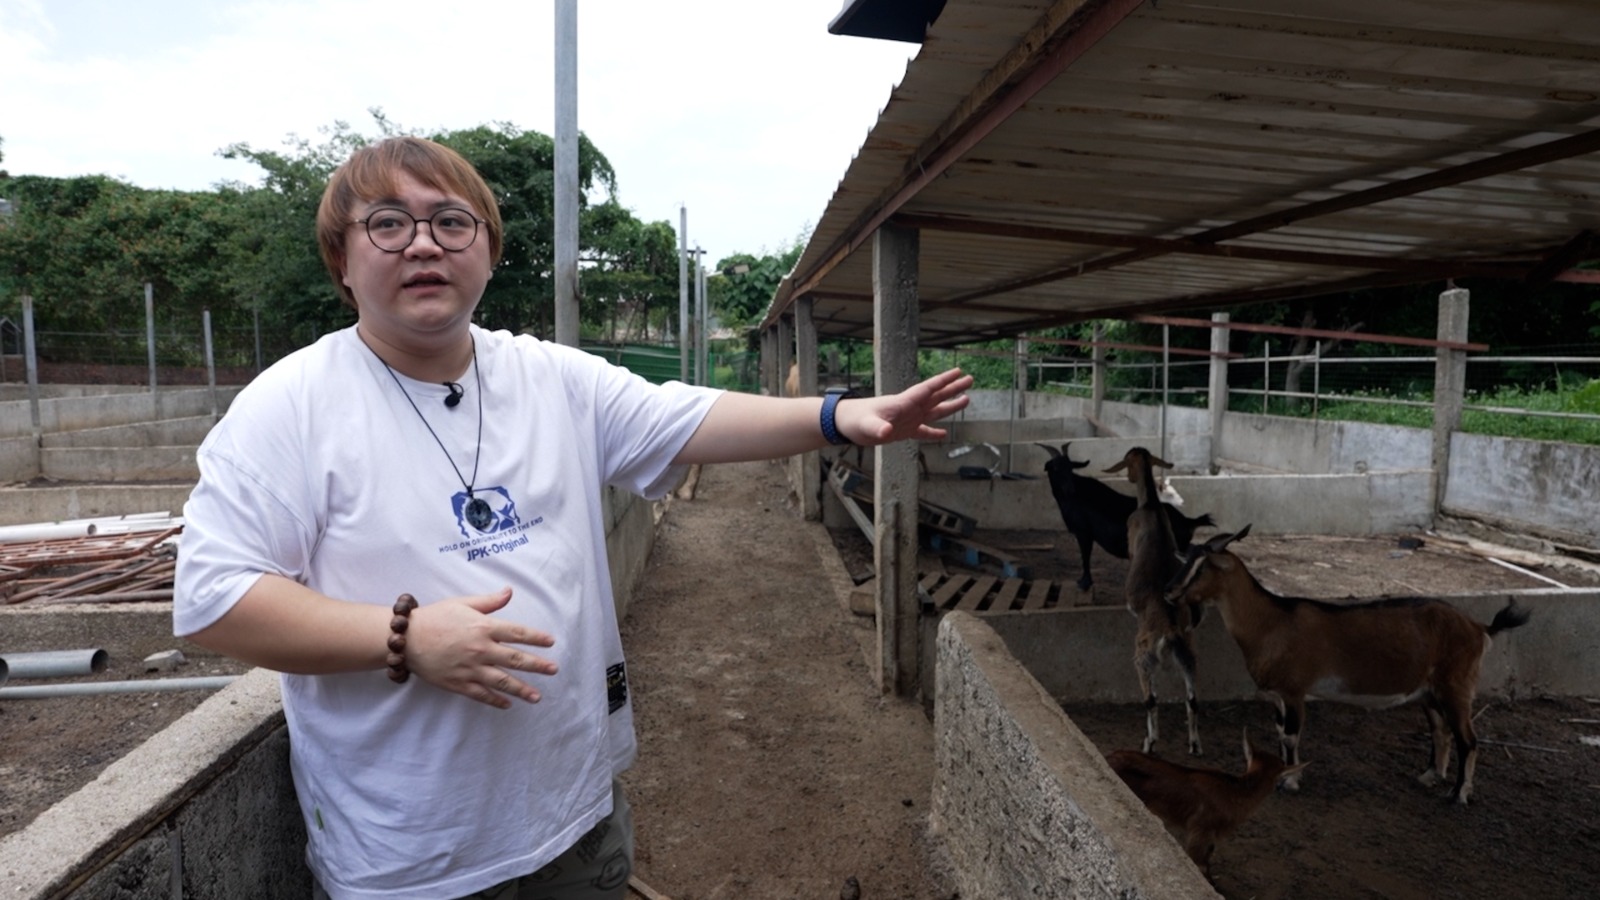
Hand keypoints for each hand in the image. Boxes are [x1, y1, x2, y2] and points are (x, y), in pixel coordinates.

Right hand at [405, 586, 558, 708]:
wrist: (407, 639)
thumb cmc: (435, 617)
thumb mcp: (462, 603)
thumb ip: (489, 602)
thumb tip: (509, 592)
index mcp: (484, 628)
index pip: (517, 633)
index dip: (536, 638)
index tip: (550, 642)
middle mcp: (481, 649)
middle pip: (516, 659)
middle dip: (537, 665)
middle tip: (554, 670)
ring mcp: (470, 668)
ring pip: (502, 681)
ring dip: (522, 689)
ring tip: (537, 696)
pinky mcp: (458, 683)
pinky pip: (482, 694)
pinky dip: (496, 700)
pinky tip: (508, 704)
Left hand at [839, 368, 972, 445]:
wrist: (844, 424)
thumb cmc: (855, 421)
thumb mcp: (866, 426)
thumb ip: (878, 428)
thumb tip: (887, 432)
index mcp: (903, 403)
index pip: (927, 389)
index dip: (943, 381)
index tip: (958, 372)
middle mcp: (909, 409)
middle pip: (936, 396)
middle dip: (953, 388)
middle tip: (970, 379)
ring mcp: (907, 419)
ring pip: (933, 411)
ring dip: (949, 406)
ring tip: (966, 400)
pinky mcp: (902, 431)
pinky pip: (922, 431)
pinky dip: (933, 433)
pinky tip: (944, 434)